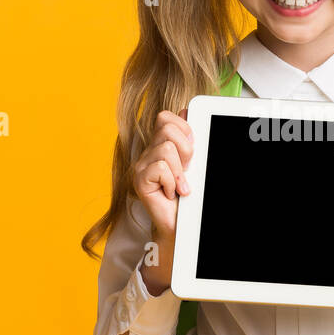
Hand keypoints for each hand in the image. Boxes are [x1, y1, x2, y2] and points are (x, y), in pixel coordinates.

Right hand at [132, 106, 193, 237]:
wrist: (181, 224)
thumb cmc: (187, 195)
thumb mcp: (193, 163)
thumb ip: (189, 139)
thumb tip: (187, 110)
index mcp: (160, 144)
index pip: (166, 117)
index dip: (183, 127)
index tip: (191, 151)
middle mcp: (149, 152)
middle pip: (166, 127)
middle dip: (185, 148)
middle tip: (187, 169)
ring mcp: (141, 165)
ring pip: (166, 149)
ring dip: (180, 170)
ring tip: (180, 185)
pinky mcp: (139, 180)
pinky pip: (160, 168)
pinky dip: (172, 182)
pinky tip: (171, 192)